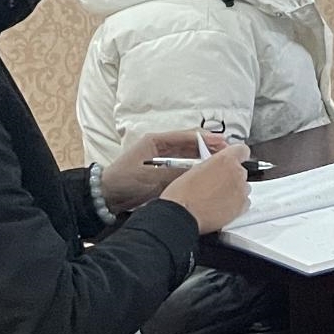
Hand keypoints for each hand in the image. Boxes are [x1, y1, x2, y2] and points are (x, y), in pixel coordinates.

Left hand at [100, 129, 234, 211]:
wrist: (106, 197)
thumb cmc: (123, 182)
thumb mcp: (152, 177)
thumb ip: (176, 173)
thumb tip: (200, 172)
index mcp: (155, 141)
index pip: (186, 136)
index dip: (206, 139)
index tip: (223, 143)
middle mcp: (160, 147)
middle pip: (190, 142)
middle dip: (209, 145)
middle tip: (227, 151)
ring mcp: (161, 158)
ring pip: (189, 154)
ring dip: (204, 156)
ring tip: (221, 160)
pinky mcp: (162, 171)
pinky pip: (184, 166)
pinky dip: (196, 167)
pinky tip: (207, 171)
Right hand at [159, 143, 253, 234]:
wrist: (183, 214)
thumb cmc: (183, 193)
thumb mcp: (195, 169)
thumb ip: (212, 165)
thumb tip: (214, 168)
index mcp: (225, 160)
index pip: (242, 150)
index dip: (237, 155)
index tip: (235, 159)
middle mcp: (237, 173)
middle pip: (241, 171)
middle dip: (231, 176)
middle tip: (215, 184)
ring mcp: (241, 190)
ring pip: (243, 187)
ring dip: (233, 190)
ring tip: (216, 197)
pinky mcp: (242, 206)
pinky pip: (244, 202)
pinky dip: (236, 204)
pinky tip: (221, 206)